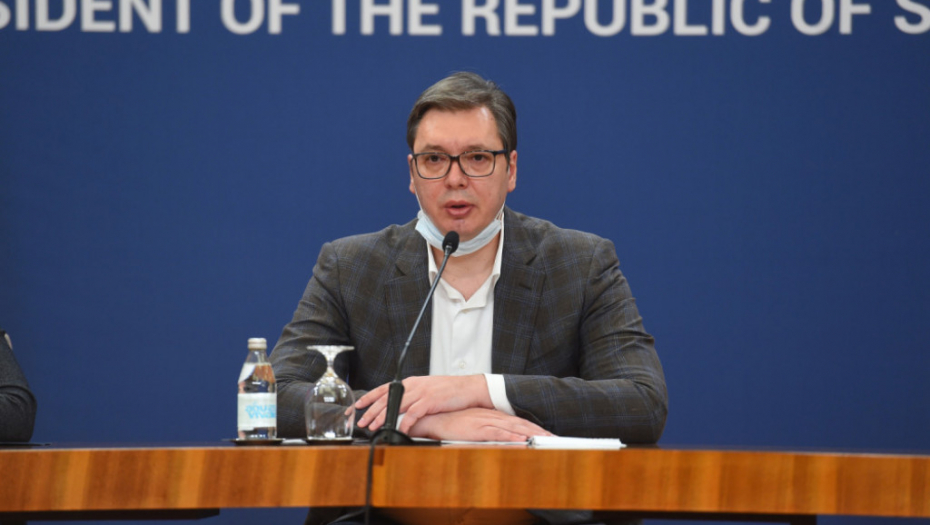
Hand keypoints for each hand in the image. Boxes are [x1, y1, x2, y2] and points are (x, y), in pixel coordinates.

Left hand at [355, 375, 492, 432]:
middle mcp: (413, 385)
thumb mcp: (425, 391)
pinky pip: (413, 413)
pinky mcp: (430, 401)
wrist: (467, 388)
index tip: (357, 406)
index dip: (369, 397)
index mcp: (410, 382)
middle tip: (362, 421)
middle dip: (371, 411)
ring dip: (383, 418)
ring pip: (396, 405)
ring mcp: (421, 392)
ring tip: (374, 427)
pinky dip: (405, 423)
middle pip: (386, 398)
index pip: (383, 388)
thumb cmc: (448, 391)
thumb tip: (397, 409)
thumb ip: (411, 397)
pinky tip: (400, 430)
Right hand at [407, 408, 551, 441]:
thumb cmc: (450, 425)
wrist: (433, 419)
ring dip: (530, 433)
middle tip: (554, 437)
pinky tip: (521, 439)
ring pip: (512, 427)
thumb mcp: (472, 427)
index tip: (547, 434)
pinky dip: (510, 436)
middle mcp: (491, 416)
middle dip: (538, 430)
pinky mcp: (477, 428)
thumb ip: (487, 432)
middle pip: (520, 423)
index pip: (517, 421)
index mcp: (491, 415)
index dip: (533, 427)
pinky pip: (497, 432)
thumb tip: (501, 440)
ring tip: (545, 439)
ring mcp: (484, 421)